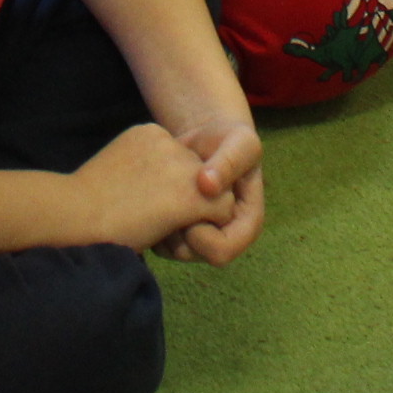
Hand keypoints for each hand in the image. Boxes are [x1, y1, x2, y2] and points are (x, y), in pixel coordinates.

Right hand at [72, 121, 234, 251]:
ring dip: (195, 215)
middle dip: (185, 201)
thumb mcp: (116, 172)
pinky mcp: (195, 192)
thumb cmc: (83, 204)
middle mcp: (171, 141)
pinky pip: (222, 212)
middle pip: (199, 175)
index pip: (178, 162)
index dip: (167, 190)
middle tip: (154, 222)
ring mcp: (184, 165)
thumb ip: (141, 173)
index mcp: (149, 133)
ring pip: (216, 194)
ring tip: (161, 229)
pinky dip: (206, 229)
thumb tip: (155, 195)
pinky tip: (173, 234)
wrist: (74, 213)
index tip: (140, 205)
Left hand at [152, 120, 264, 264]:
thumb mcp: (241, 142)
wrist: (204, 137)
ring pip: (171, 251)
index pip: (221, 252)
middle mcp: (221, 237)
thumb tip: (207, 186)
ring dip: (159, 225)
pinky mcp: (177, 228)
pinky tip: (147, 196)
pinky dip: (148, 221)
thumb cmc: (229, 139)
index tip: (190, 203)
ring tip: (157, 193)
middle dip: (176, 229)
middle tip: (166, 196)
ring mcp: (198, 236)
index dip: (202, 233)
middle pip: (192, 255)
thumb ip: (229, 162)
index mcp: (245, 226)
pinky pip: (156, 240)